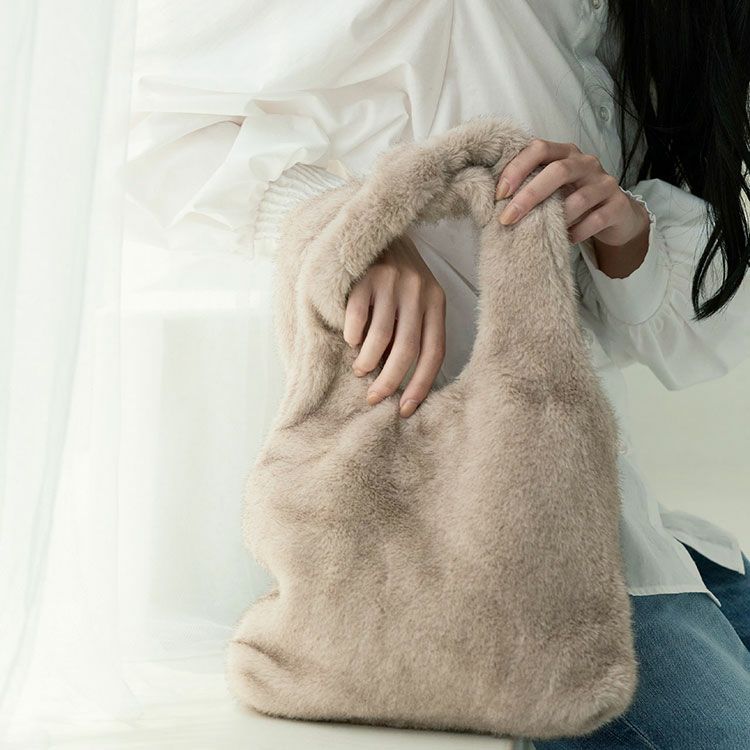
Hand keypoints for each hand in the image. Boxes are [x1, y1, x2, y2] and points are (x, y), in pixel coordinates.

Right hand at [344, 234, 445, 417]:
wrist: (376, 228)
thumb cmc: (396, 276)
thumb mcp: (415, 300)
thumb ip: (412, 332)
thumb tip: (398, 381)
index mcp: (436, 301)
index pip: (435, 352)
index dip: (421, 384)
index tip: (406, 409)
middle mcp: (418, 290)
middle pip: (407, 349)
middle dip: (390, 381)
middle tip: (374, 398)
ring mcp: (392, 282)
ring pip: (381, 336)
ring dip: (368, 361)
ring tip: (360, 370)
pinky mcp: (366, 275)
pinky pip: (358, 316)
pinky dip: (352, 335)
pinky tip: (350, 341)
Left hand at [495, 139, 649, 272]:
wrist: (615, 216)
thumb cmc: (572, 199)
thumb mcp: (551, 188)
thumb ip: (530, 185)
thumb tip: (493, 200)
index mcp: (565, 153)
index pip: (539, 148)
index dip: (517, 168)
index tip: (499, 193)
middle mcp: (586, 163)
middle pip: (557, 171)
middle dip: (529, 195)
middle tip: (507, 218)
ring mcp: (604, 183)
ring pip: (578, 199)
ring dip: (555, 219)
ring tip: (539, 233)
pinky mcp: (618, 206)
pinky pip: (595, 221)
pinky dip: (576, 233)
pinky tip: (564, 240)